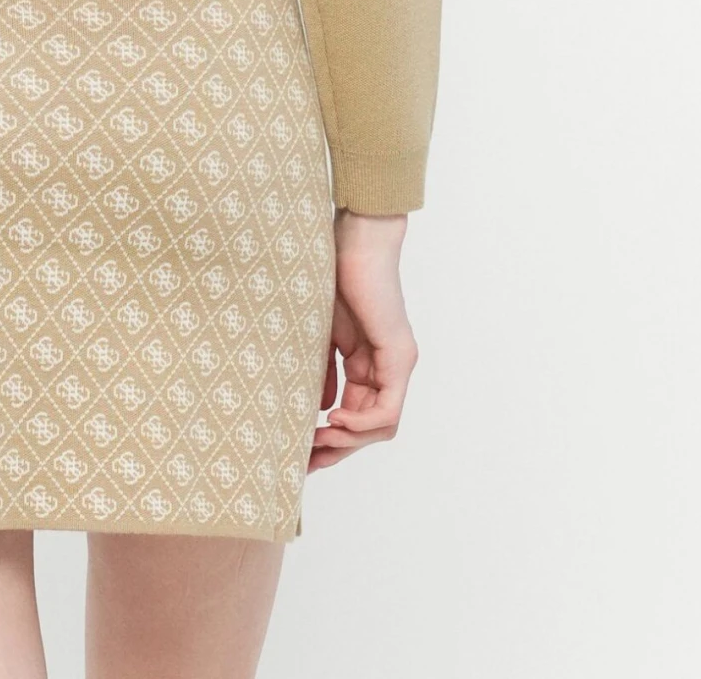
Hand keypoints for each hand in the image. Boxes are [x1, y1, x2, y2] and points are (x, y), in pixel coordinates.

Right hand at [309, 211, 417, 471]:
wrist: (352, 239)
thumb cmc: (331, 275)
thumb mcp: (319, 335)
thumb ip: (322, 372)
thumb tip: (319, 411)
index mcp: (370, 362)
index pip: (358, 415)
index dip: (332, 439)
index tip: (301, 451)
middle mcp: (390, 368)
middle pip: (370, 429)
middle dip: (337, 450)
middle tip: (305, 461)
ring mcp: (398, 364)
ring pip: (381, 426)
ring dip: (348, 442)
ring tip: (316, 440)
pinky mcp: (399, 357)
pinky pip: (387, 410)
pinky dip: (360, 424)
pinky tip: (332, 420)